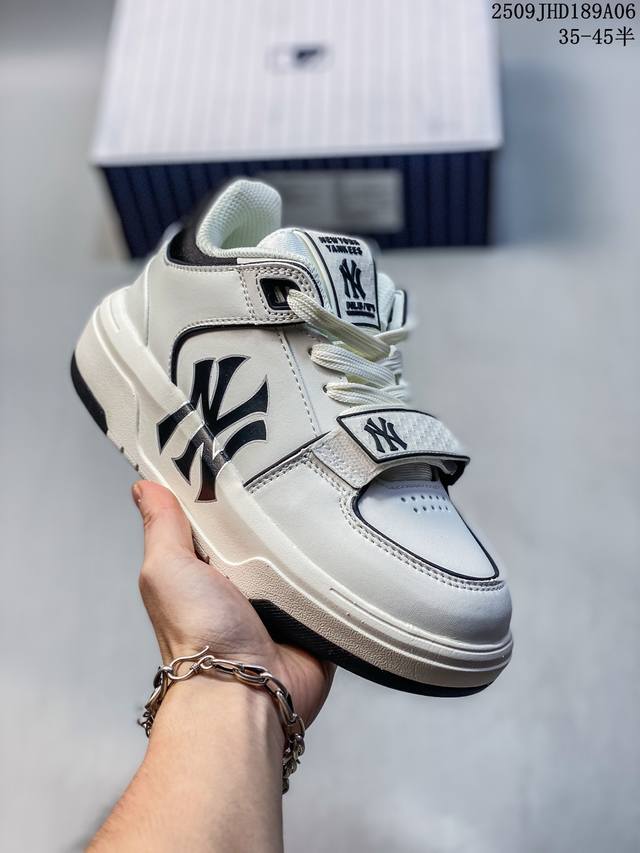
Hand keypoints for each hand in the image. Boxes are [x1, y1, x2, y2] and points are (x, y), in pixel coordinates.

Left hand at [133, 481, 333, 725]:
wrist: (246, 693)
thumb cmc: (198, 636)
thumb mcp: (167, 569)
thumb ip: (162, 527)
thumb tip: (144, 487)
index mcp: (207, 569)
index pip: (221, 516)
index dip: (230, 487)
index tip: (246, 448)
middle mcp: (244, 584)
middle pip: (266, 532)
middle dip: (279, 509)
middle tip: (299, 465)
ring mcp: (282, 602)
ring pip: (303, 556)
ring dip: (312, 539)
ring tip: (330, 495)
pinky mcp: (316, 618)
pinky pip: (332, 585)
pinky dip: (338, 569)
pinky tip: (349, 540)